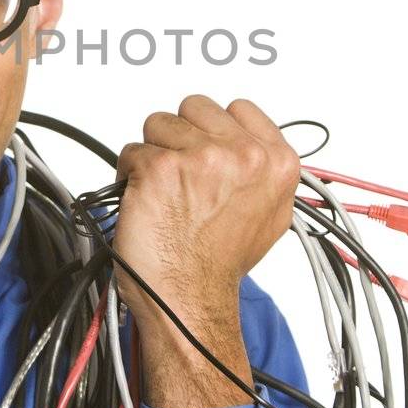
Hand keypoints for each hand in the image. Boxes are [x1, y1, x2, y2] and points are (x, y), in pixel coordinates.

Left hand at [114, 95, 300, 407]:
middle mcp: (244, 154)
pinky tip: (147, 201)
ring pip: (159, 124)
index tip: (207, 153)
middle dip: (181, 136)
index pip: (238, 108)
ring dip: (154, 153)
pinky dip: (130, 175)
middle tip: (182, 177)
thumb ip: (262, 170)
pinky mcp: (160, 168)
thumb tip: (245, 144)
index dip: (213, 130)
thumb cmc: (220, 265)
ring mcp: (201, 158)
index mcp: (277, 161)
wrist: (191, 299)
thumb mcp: (271, 213)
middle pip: (195, 108)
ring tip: (165, 191)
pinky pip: (131, 152)